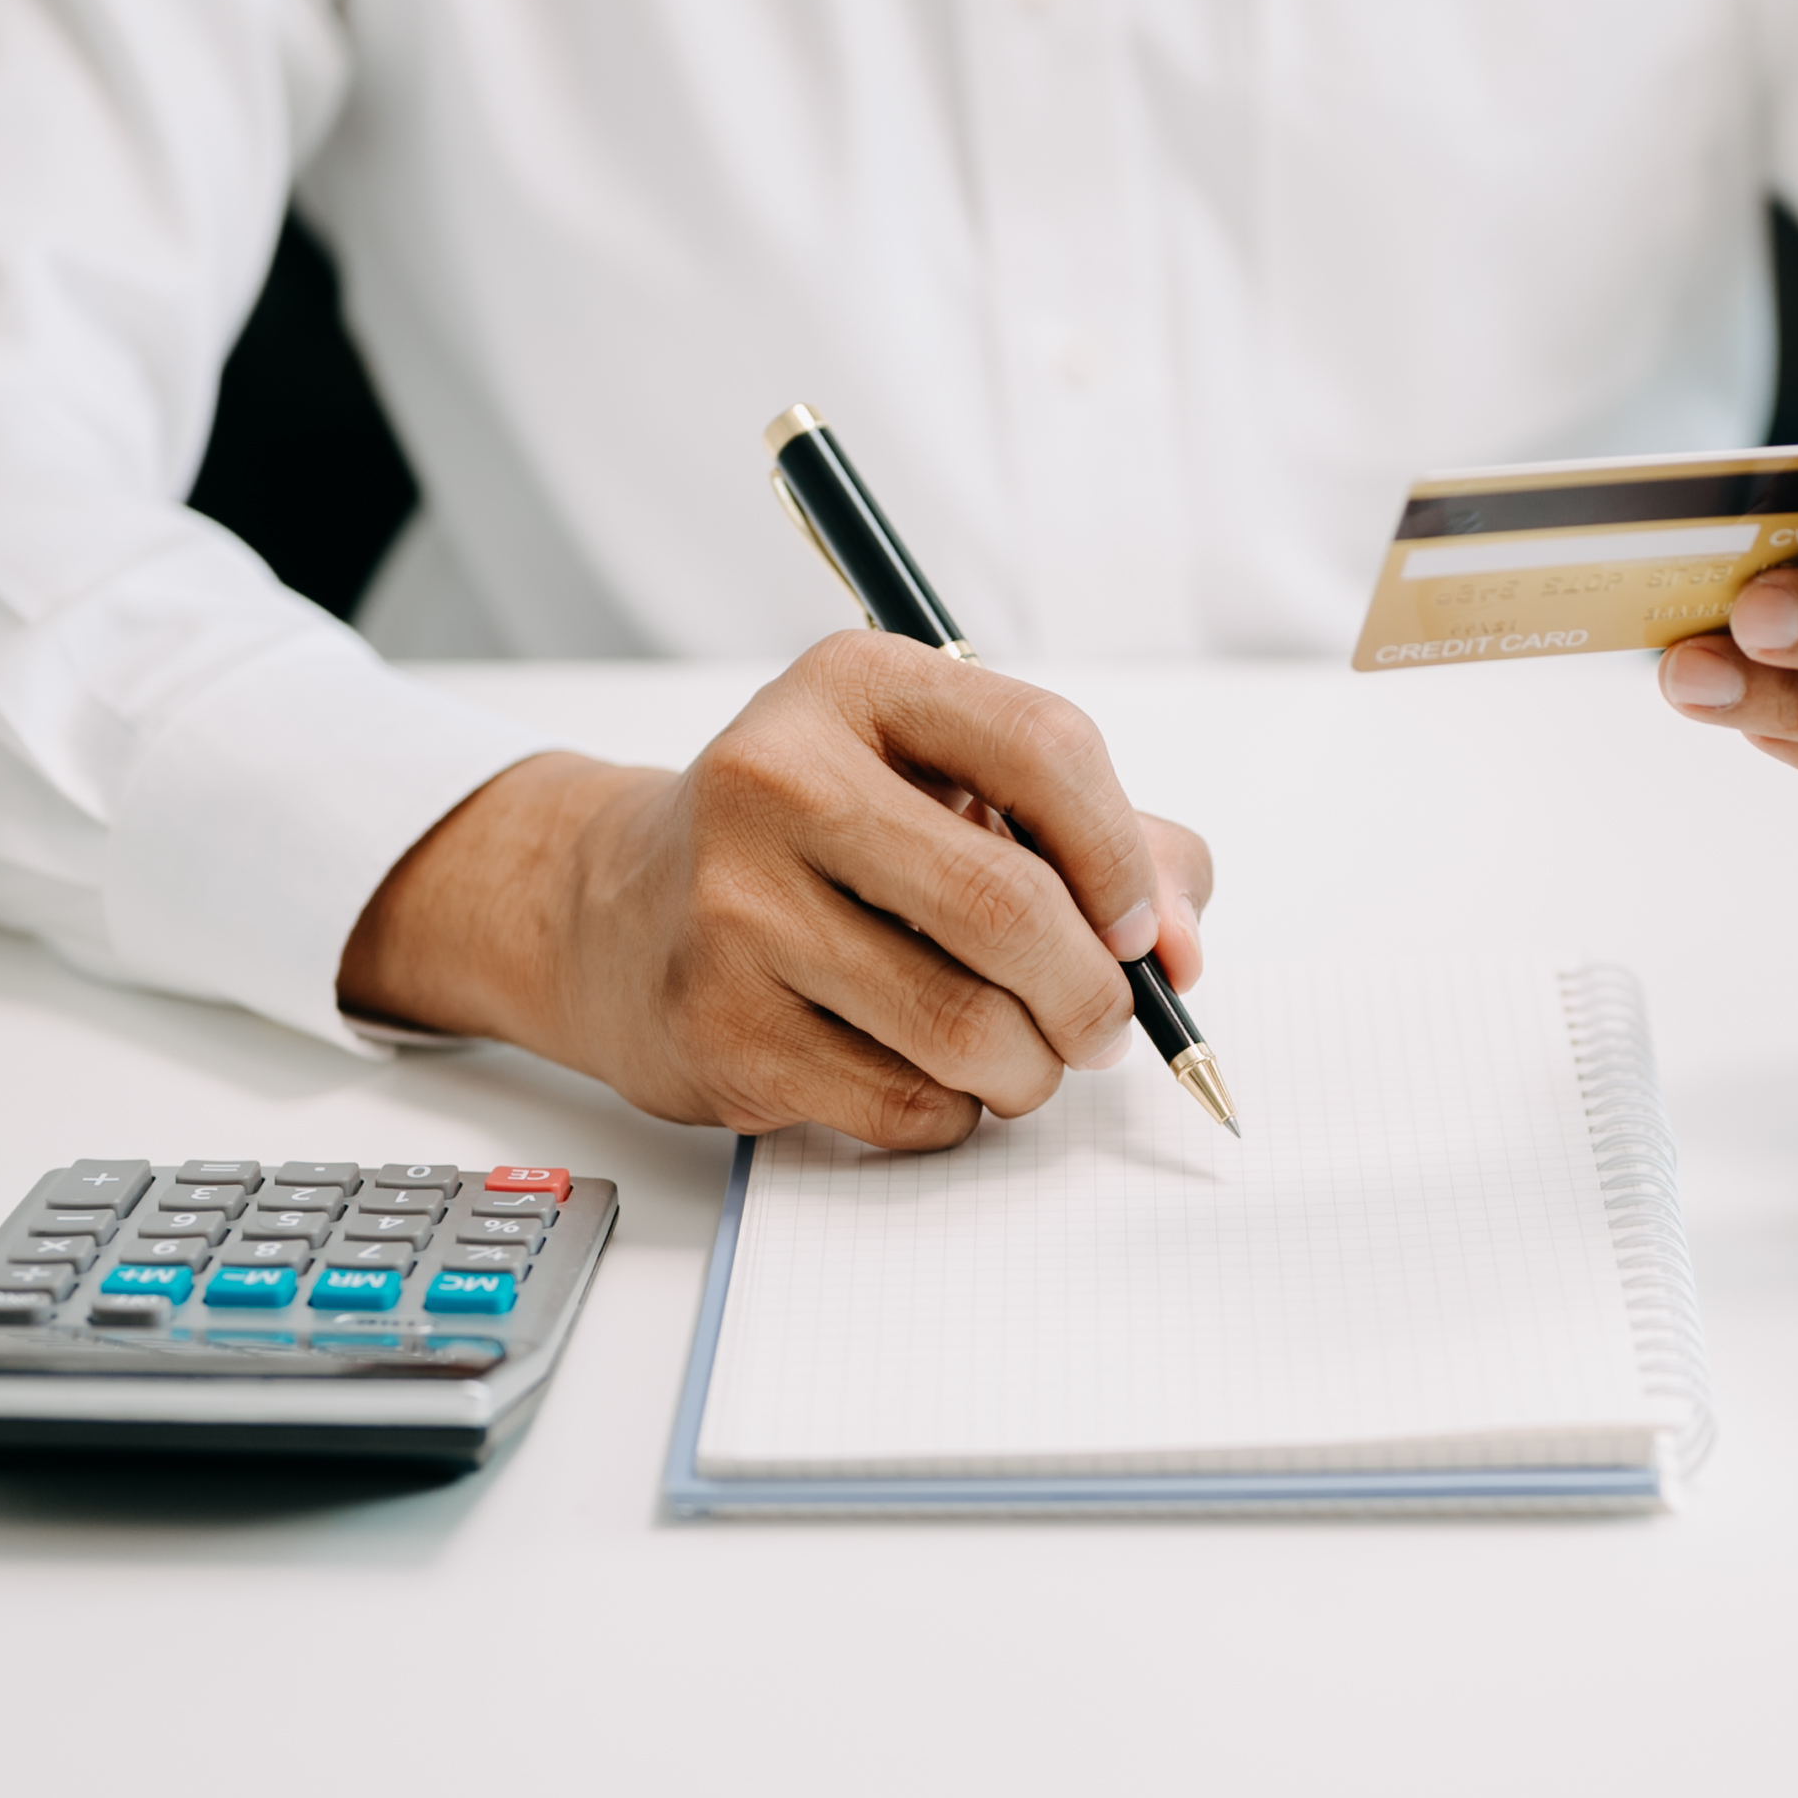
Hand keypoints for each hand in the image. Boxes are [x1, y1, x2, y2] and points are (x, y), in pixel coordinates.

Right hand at [338, 632, 1213, 1149]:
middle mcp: (780, 778)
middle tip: (1103, 1025)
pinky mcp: (717, 1025)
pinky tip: (924, 1076)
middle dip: (1093, 995)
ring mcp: (736, 907)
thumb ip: (1102, 840)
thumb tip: (1181, 952)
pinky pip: (902, 1102)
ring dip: (1029, 1070)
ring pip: (963, 1027)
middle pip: (1009, 907)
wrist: (616, 909)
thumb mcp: (948, 786)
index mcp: (856, 685)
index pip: (1044, 746)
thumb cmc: (824, 844)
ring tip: (1019, 1059)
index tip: (1138, 926)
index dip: (1122, 853)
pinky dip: (951, 1112)